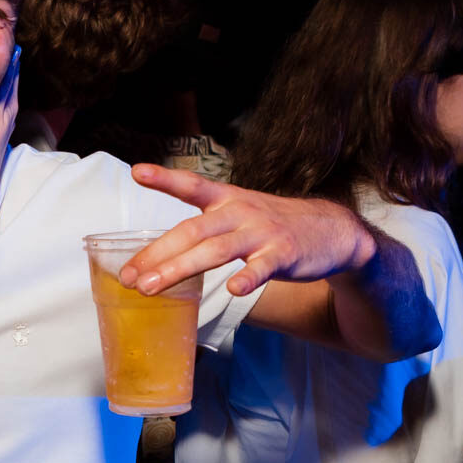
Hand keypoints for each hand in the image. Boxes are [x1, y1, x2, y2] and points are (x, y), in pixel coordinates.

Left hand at [124, 165, 373, 296]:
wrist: (332, 231)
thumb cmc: (271, 226)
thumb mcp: (238, 213)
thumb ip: (203, 227)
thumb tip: (156, 254)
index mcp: (227, 199)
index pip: (192, 184)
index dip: (165, 178)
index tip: (137, 171)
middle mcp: (240, 212)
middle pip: (192, 231)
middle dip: (157, 254)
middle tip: (130, 277)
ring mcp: (262, 232)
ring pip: (216, 250)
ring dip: (180, 268)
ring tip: (152, 288)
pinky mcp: (284, 254)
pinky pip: (262, 267)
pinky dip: (248, 278)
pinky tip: (234, 290)